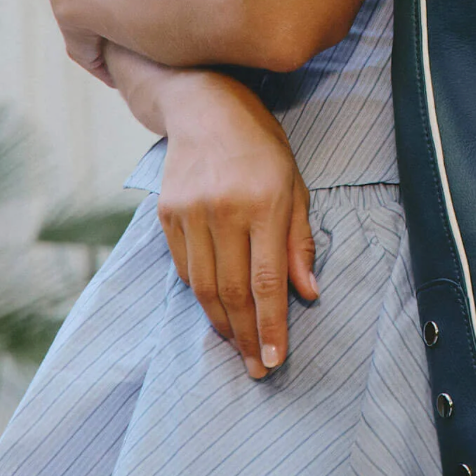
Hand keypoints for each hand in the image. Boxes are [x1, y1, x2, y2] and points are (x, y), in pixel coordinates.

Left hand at [50, 0, 172, 84]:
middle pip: (88, 9)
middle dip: (106, 18)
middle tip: (133, 29)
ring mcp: (67, 17)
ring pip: (89, 35)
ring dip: (108, 43)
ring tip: (132, 52)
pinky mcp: (75, 41)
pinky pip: (92, 56)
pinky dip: (107, 62)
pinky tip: (124, 68)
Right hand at [155, 74, 318, 378]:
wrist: (204, 107)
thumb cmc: (261, 146)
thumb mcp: (295, 184)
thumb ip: (300, 241)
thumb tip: (308, 293)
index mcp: (263, 203)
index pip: (267, 280)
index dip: (271, 325)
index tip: (276, 360)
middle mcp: (223, 211)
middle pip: (232, 292)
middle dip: (246, 337)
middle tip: (257, 369)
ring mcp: (190, 214)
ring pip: (203, 288)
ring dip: (221, 324)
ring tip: (238, 347)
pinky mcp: (166, 215)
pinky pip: (184, 269)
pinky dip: (200, 295)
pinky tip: (215, 309)